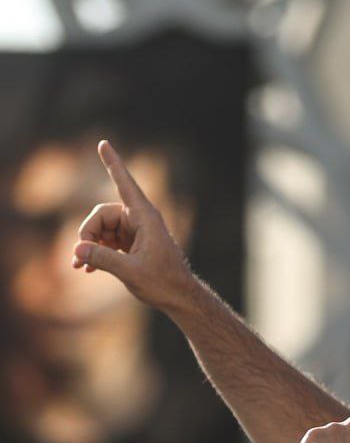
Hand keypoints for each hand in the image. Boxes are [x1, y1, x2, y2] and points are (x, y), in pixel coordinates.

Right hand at [72, 140, 192, 312]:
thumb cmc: (163, 283)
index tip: (103, 143)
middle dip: (88, 234)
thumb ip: (103, 259)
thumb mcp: (130, 272)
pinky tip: (88, 270)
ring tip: (78, 268)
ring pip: (103, 230)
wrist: (180, 299)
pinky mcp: (132, 245)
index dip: (113, 163)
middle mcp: (139, 220)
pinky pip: (108, 242)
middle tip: (78, 257)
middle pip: (102, 215)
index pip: (125, 183)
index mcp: (144, 217)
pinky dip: (98, 253)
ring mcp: (135, 232)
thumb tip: (76, 250)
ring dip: (89, 246)